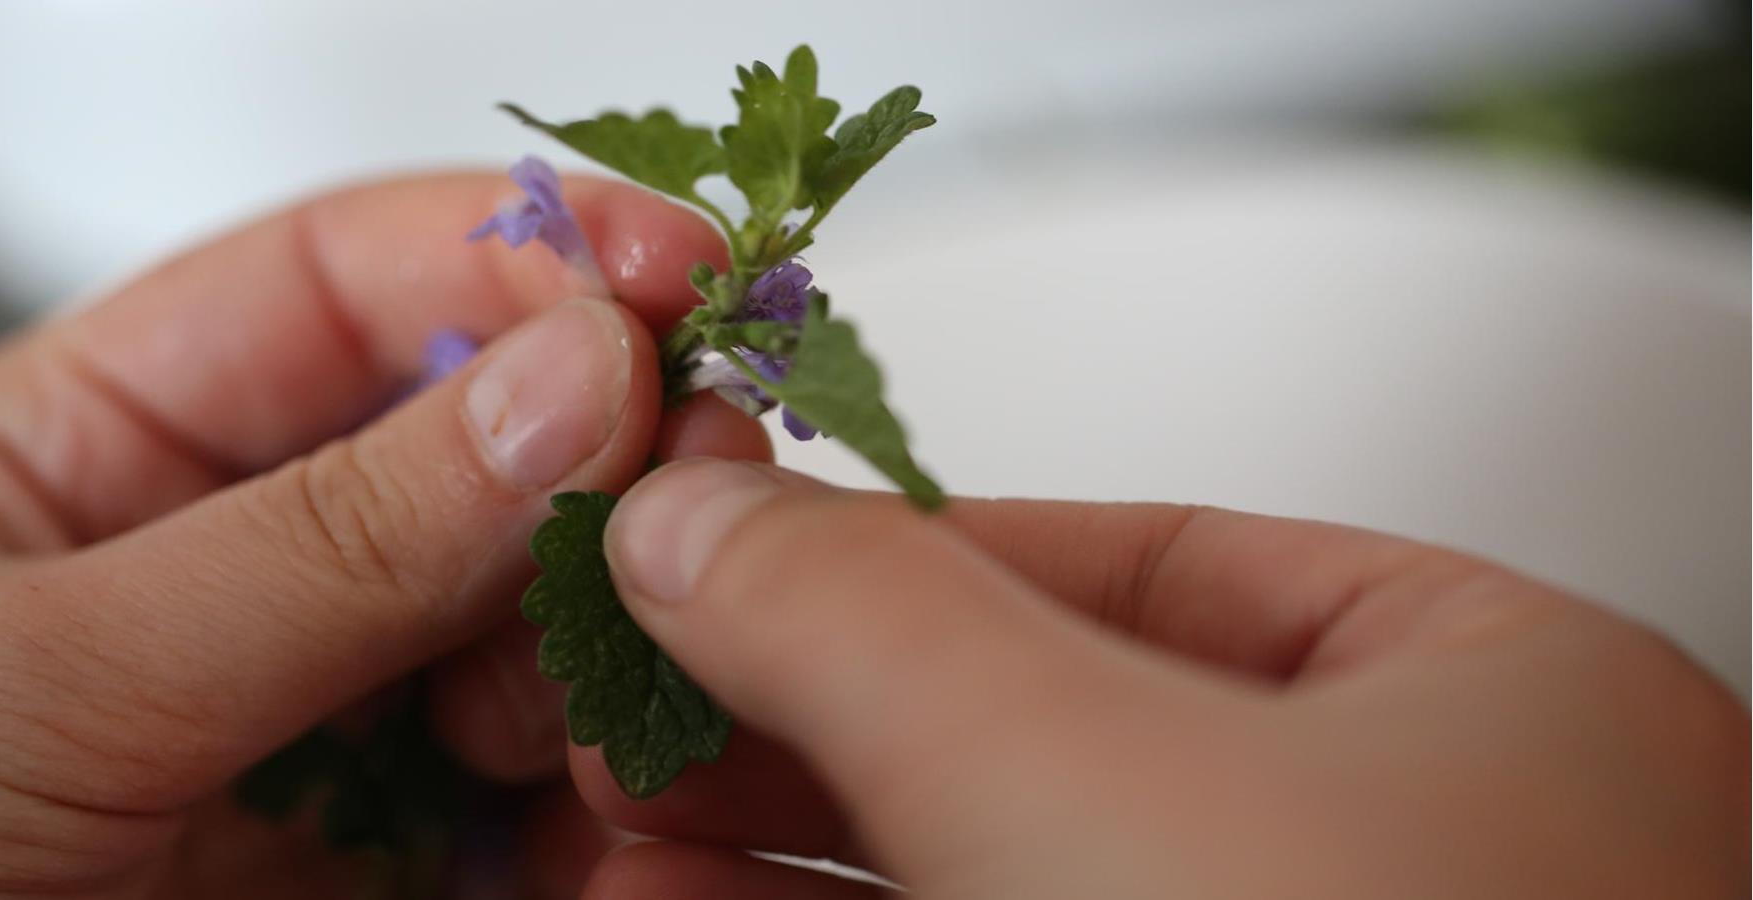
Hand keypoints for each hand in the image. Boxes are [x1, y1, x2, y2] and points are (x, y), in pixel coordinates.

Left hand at [0, 173, 768, 897]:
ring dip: (607, 630)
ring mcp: (343, 723)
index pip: (346, 287)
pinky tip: (610, 795)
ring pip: (547, 616)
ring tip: (614, 685)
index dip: (516, 251)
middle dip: (600, 450)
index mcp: (116, 447)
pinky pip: (559, 789)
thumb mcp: (48, 671)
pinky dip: (615, 784)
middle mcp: (254, 567)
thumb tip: (569, 384)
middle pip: (486, 443)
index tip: (664, 269)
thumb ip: (323, 542)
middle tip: (690, 473)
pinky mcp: (409, 862)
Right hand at [574, 459, 1747, 899]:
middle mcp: (1420, 849)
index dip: (903, 547)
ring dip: (786, 850)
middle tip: (647, 696)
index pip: (1147, 559)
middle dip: (811, 715)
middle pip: (1048, 722)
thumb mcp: (1075, 776)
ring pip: (998, 870)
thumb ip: (872, 617)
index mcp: (1492, 704)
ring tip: (623, 817)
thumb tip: (699, 516)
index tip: (728, 551)